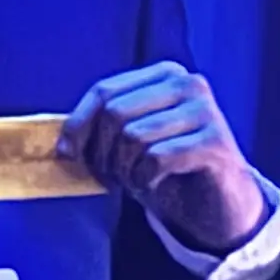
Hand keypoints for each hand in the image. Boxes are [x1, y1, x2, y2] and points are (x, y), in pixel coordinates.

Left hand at [59, 61, 269, 253]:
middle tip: (110, 176)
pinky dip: (144, 178)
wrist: (217, 205)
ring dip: (124, 169)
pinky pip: (157, 157)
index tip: (66, 153)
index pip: (105, 91)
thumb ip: (101, 130)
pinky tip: (152, 184)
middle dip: (102, 152)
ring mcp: (205, 110)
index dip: (78, 124)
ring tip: (135, 179)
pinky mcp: (215, 141)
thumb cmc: (167, 170)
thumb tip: (61, 142)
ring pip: (134, 136)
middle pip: (116, 113)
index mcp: (164, 74)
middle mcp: (188, 83)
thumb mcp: (130, 143)